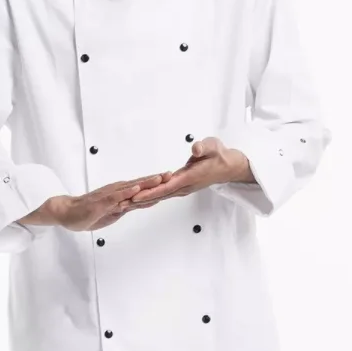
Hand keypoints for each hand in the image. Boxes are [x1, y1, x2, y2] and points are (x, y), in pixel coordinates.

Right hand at [51, 170, 174, 231]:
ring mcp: (110, 196)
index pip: (142, 189)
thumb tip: (142, 204)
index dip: (157, 184)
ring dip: (146, 183)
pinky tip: (136, 189)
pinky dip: (127, 192)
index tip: (171, 179)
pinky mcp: (102, 202)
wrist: (68, 212)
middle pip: (140, 185)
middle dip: (156, 180)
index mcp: (121, 195)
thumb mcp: (113, 213)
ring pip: (131, 188)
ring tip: (159, 178)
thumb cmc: (89, 212)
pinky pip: (116, 196)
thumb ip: (126, 207)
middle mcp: (117, 192)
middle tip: (172, 174)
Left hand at [119, 137, 249, 207]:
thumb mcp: (213, 146)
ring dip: (144, 200)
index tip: (136, 196)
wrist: (229, 166)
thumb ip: (203, 147)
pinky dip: (151, 197)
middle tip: (122, 204)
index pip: (166, 186)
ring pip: (160, 196)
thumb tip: (195, 149)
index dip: (150, 192)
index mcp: (189, 177)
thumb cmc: (220, 154)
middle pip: (159, 195)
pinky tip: (141, 199)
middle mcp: (185, 186)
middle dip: (141, 200)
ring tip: (126, 204)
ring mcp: (183, 188)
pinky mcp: (182, 186)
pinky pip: (164, 193)